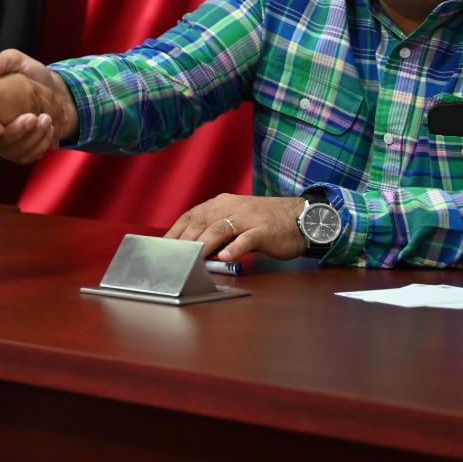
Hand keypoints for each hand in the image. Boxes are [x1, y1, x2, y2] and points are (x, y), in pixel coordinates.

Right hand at [0, 49, 76, 163]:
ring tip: (48, 122)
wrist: (51, 87)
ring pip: (16, 151)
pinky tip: (52, 134)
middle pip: (1, 142)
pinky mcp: (22, 147)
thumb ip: (2, 61)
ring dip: (34, 138)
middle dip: (19, 132)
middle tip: (35, 118)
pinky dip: (42, 145)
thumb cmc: (29, 72)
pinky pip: (28, 155)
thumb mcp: (15, 60)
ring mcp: (7, 140)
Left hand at [164, 194, 307, 260]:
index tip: (162, 247)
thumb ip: (216, 230)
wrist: (301, 217)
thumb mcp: (236, 220)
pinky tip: (224, 257)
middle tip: (171, 257)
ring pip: (219, 229)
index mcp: (222, 203)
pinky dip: (234, 248)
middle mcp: (232, 207)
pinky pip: (246, 238)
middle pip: (201, 222)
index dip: (175, 231)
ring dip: (202, 244)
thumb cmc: (265, 223)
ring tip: (190, 258)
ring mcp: (248, 218)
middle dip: (183, 240)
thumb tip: (193, 248)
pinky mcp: (263, 230)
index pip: (191, 215)